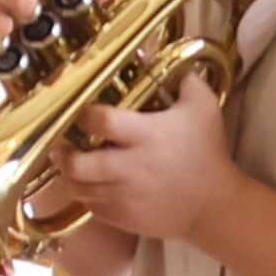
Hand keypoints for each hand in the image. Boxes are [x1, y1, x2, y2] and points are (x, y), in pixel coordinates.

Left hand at [49, 74, 234, 245]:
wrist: (214, 205)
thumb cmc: (207, 152)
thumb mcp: (203, 108)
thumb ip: (184, 80)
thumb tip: (160, 56)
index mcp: (147, 136)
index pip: (101, 122)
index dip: (84, 115)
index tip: (80, 112)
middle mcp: (131, 168)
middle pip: (79, 165)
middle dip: (63, 155)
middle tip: (61, 146)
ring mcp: (125, 197)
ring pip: (80, 189)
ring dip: (71, 177)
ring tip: (70, 165)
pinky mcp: (125, 219)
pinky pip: (93, 208)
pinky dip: (87, 196)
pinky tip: (91, 185)